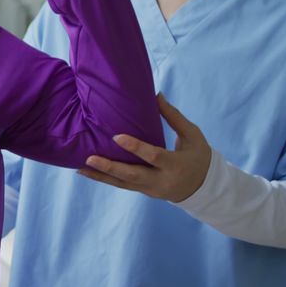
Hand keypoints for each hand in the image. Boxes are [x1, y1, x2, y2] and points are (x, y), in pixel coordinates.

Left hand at [78, 94, 211, 202]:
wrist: (205, 187)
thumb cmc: (199, 155)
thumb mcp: (192, 135)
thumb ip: (173, 116)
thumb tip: (156, 95)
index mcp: (176, 164)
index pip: (153, 156)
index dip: (135, 147)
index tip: (117, 136)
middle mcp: (161, 180)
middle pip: (132, 175)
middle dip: (110, 167)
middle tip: (89, 158)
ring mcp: (151, 189)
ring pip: (123, 184)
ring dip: (101, 177)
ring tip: (80, 168)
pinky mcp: (144, 191)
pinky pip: (122, 186)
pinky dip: (105, 180)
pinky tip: (88, 172)